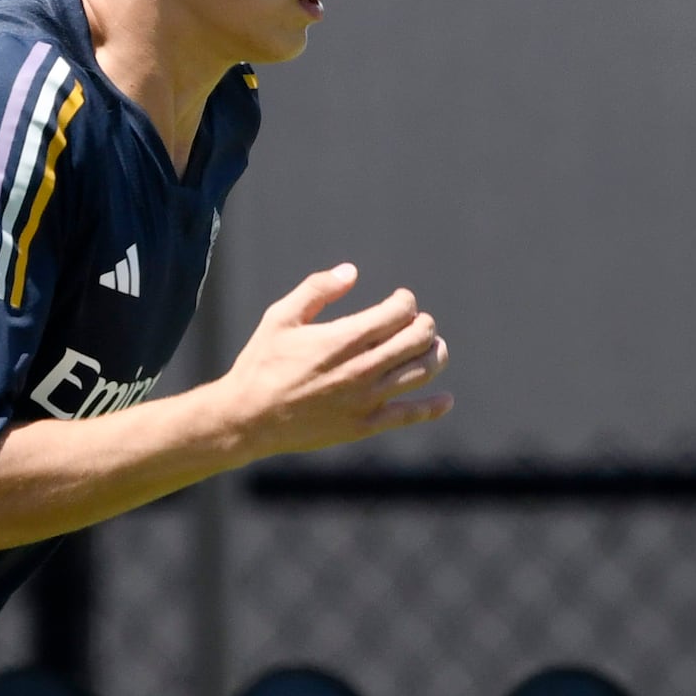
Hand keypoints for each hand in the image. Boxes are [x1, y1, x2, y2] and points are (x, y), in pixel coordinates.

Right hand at [214, 264, 451, 464]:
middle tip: (419, 322)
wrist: (249, 418)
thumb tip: (351, 271)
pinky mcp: (365, 425)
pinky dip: (432, 407)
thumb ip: (318, 289)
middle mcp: (362, 368)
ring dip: (435, 355)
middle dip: (424, 325)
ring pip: (420, 372)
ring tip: (434, 348)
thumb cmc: (261, 363)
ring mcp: (367, 399)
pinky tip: (446, 399)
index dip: (406, 301)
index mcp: (344, 338)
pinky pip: (409, 415)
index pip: (398, 312)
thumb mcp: (281, 317)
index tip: (401, 300)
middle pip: (416, 339)